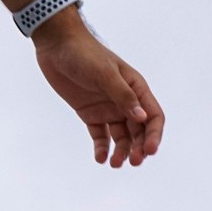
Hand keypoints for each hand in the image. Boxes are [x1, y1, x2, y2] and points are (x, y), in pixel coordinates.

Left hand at [32, 10, 164, 167]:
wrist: (57, 46)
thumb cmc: (84, 54)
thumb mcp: (104, 74)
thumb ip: (122, 96)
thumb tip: (141, 118)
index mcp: (135, 88)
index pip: (152, 116)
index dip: (153, 135)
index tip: (148, 151)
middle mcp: (124, 100)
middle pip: (138, 131)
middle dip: (138, 148)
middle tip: (132, 162)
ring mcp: (107, 108)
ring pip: (120, 137)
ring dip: (121, 151)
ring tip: (113, 164)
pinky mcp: (89, 114)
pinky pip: (99, 136)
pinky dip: (101, 148)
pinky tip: (99, 158)